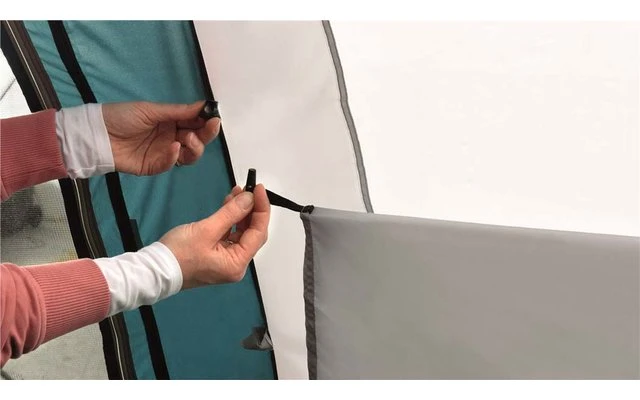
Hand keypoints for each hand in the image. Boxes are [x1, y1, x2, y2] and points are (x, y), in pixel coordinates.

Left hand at [102, 100, 219, 175]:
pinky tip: (174, 148)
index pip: (195, 123)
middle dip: (205, 134)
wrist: (97, 135)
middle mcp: (172, 137)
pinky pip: (171, 164)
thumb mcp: (151, 110)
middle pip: (197, 140)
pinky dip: (175, 157)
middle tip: (208, 128)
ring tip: (188, 139)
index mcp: (172, 121)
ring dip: (195, 147)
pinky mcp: (155, 166)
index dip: (206, 121)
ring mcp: (164, 153)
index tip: (215, 118)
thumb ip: (178, 111)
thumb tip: (204, 105)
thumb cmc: (122, 117)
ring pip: (190, 155)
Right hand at [159, 184, 270, 288]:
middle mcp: (235, 264)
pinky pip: (230, 234)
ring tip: (238, 192)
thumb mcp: (207, 230)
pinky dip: (231, 219)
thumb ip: (231, 213)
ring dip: (241, 212)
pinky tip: (229, 204)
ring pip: (241, 232)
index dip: (262, 209)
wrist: (155, 269)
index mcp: (236, 264)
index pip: (259, 233)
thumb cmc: (178, 254)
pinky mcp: (217, 254)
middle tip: (249, 189)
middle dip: (252, 209)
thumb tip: (249, 199)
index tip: (259, 190)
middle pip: (252, 233)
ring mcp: (226, 260)